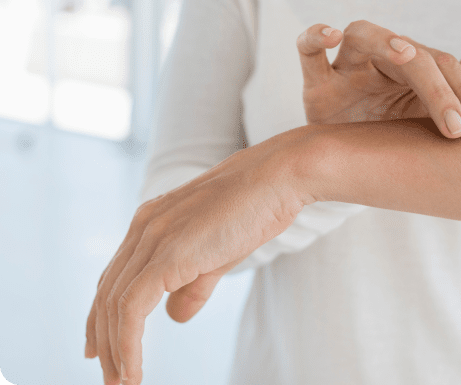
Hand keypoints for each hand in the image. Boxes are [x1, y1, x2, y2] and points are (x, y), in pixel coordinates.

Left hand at [83, 128, 312, 384]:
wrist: (278, 178)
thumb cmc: (255, 208)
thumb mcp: (219, 253)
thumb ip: (193, 283)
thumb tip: (174, 317)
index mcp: (152, 223)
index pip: (115, 278)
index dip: (103, 317)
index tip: (101, 350)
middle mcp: (143, 228)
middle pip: (106, 293)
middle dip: (103, 340)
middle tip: (111, 379)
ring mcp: (153, 238)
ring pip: (114, 305)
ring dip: (113, 350)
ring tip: (122, 383)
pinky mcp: (168, 253)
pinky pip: (132, 309)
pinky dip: (127, 344)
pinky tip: (133, 371)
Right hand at [296, 20, 460, 137]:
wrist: (353, 164)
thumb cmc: (395, 130)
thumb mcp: (436, 109)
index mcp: (414, 67)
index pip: (443, 65)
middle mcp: (382, 61)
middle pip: (409, 53)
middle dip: (436, 87)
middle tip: (455, 126)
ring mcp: (349, 69)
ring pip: (362, 35)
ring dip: (383, 40)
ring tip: (405, 55)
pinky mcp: (317, 84)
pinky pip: (308, 50)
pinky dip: (314, 37)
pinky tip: (330, 34)